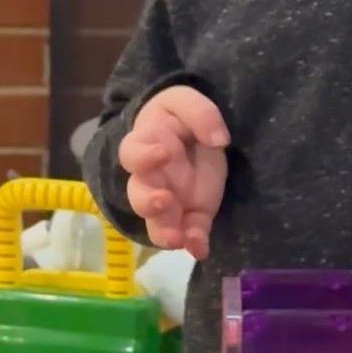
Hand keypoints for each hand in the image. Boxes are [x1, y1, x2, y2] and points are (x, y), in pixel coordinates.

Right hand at [118, 87, 228, 257]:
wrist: (188, 135)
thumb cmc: (178, 118)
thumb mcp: (186, 102)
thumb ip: (199, 112)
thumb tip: (218, 139)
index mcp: (144, 146)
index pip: (133, 153)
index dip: (145, 156)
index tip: (163, 152)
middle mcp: (150, 179)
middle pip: (139, 195)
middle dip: (149, 201)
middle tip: (164, 201)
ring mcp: (169, 201)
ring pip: (158, 222)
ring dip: (165, 231)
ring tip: (176, 239)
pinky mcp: (192, 214)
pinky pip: (189, 232)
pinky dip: (194, 242)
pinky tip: (200, 249)